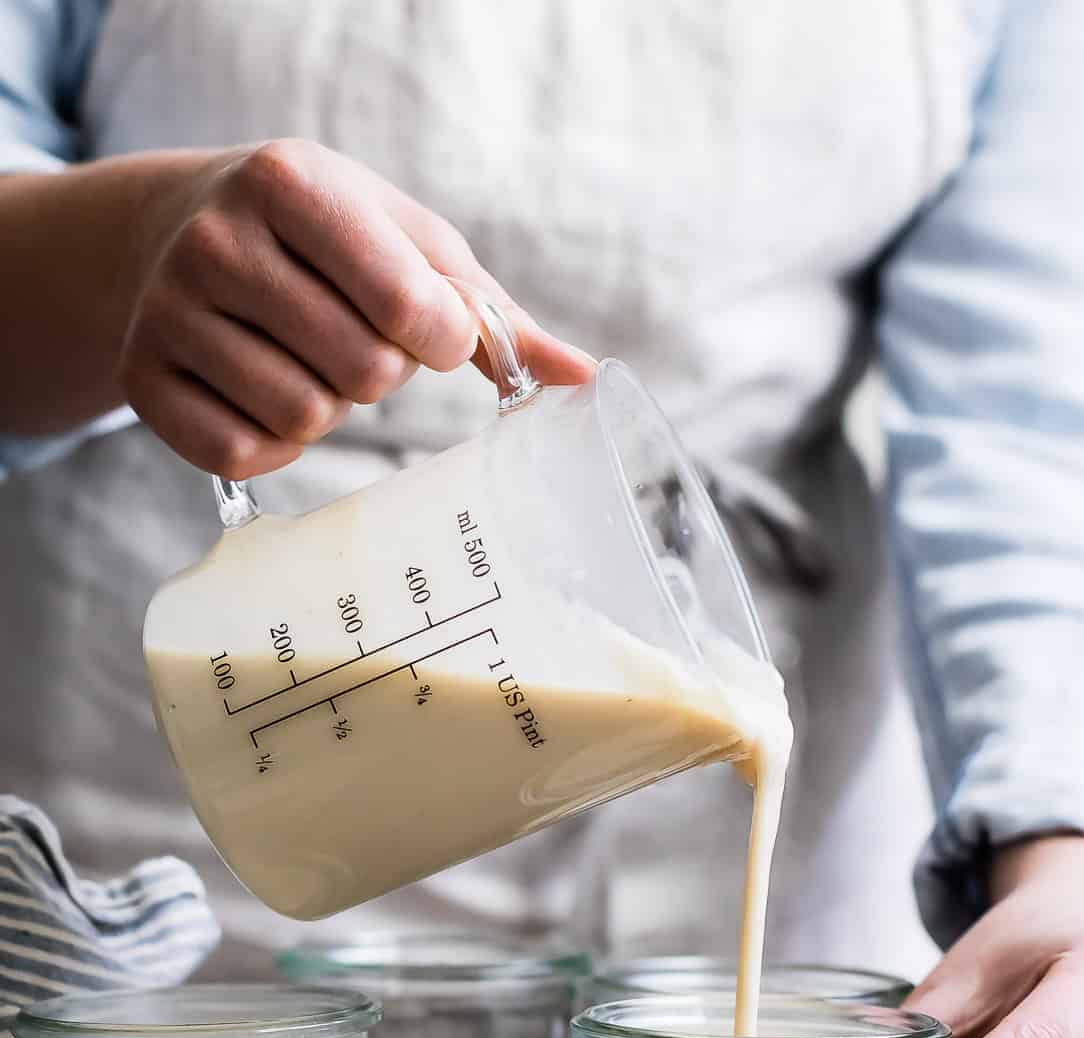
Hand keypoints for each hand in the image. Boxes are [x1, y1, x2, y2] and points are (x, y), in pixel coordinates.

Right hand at [118, 139, 594, 476]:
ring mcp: (169, 311)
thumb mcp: (403, 242)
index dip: (437, 338)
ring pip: (305, 418)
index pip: (405, 303)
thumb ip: (490, 313)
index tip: (426, 328)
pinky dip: (272, 444)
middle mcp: (217, 239)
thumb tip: (585, 380)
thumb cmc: (325, 243)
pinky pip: (244, 453)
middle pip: (362, 373)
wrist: (171, 235)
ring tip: (304, 359)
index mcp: (290, 184)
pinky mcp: (144, 380)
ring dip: (328, 409)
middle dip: (379, 373)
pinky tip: (260, 393)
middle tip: (349, 337)